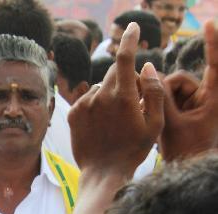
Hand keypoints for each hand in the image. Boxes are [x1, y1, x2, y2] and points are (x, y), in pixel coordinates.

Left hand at [68, 22, 163, 177]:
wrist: (104, 172)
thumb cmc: (133, 149)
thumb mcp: (155, 123)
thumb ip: (153, 91)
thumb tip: (146, 67)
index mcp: (123, 97)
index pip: (124, 59)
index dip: (129, 40)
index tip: (132, 27)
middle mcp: (101, 97)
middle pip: (113, 72)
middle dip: (125, 78)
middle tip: (132, 101)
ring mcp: (85, 105)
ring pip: (101, 86)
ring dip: (110, 93)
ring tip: (116, 119)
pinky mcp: (74, 113)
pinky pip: (88, 98)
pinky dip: (96, 104)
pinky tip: (102, 123)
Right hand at [161, 19, 217, 160]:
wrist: (187, 173)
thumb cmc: (186, 151)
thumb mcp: (171, 123)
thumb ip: (160, 97)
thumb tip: (148, 74)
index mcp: (214, 98)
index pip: (216, 63)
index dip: (213, 42)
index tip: (208, 22)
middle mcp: (206, 98)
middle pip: (180, 80)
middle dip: (165, 92)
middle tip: (159, 113)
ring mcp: (196, 105)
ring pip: (170, 90)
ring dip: (161, 103)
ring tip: (158, 122)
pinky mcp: (186, 112)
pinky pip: (167, 100)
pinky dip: (160, 107)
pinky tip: (156, 122)